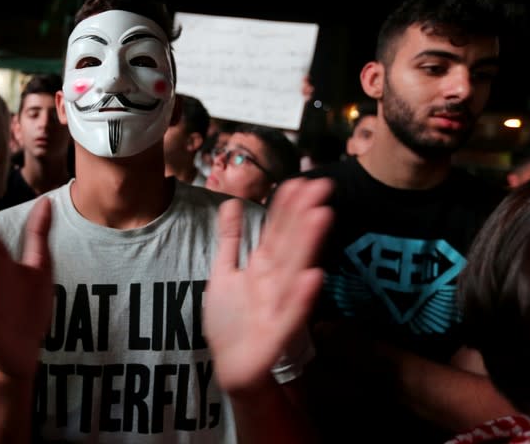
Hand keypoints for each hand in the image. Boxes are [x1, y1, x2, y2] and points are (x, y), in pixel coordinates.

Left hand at [204, 177, 332, 398]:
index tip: (299, 180)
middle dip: (303, 215)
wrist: (232, 367)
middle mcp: (274, 282)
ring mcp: (278, 306)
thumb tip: (230, 203)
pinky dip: (301, 296)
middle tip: (321, 185)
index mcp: (262, 267)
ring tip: (321, 216)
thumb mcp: (225, 273)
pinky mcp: (277, 333)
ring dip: (307, 244)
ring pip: (294, 270)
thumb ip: (229, 239)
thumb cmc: (232, 321)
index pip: (276, 230)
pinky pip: (291, 314)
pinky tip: (313, 276)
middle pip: (290, 243)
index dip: (286, 206)